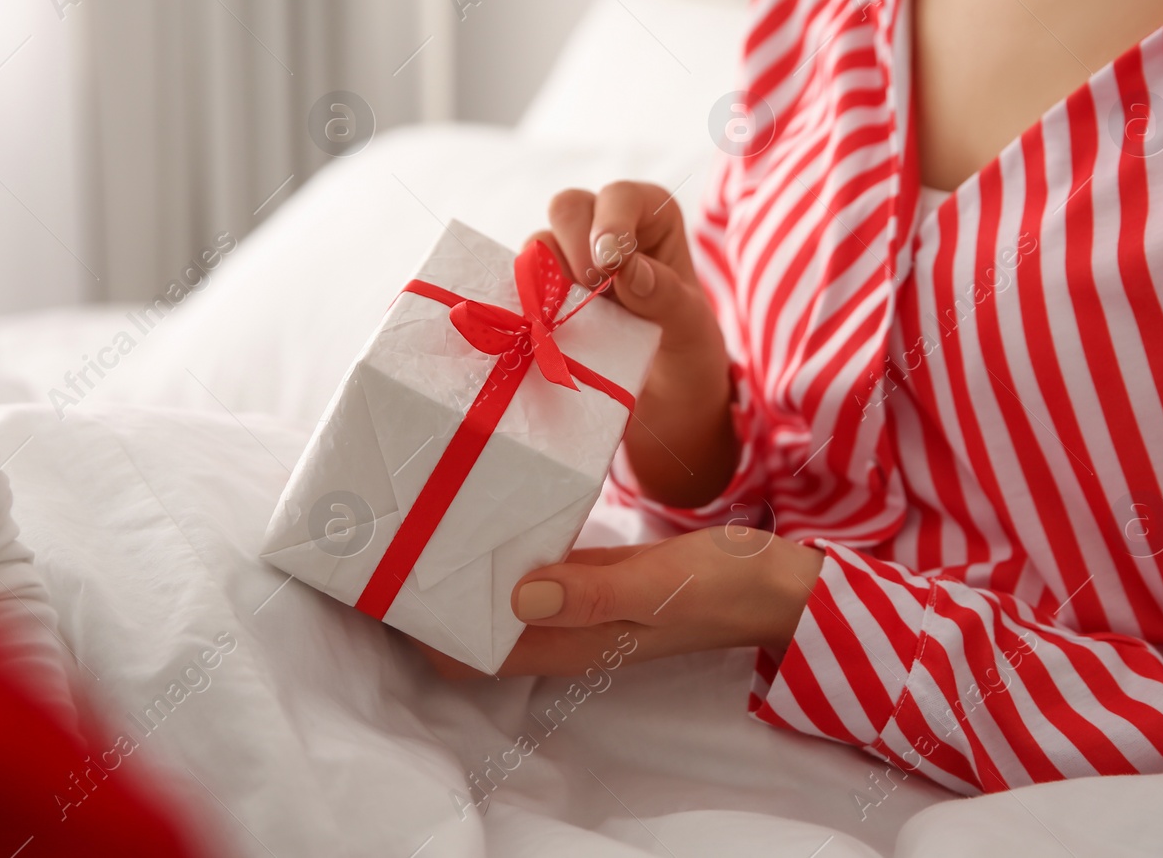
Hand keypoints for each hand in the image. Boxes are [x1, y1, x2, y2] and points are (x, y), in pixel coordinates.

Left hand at [415, 529, 823, 678]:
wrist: (780, 584)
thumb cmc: (725, 586)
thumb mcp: (662, 584)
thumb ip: (594, 592)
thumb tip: (519, 595)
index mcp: (572, 640)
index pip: (472, 655)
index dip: (423, 633)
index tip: (382, 589)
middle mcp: (564, 627)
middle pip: (474, 625)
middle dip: (429, 595)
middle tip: (389, 539)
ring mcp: (578, 601)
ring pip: (498, 595)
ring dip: (461, 569)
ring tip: (422, 517)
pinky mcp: (594, 575)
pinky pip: (531, 566)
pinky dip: (501, 546)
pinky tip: (487, 507)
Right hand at [535, 182, 736, 506]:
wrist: (666, 407)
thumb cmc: (688, 358)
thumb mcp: (692, 332)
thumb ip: (666, 297)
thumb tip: (627, 268)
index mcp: (651, 222)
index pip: (621, 197)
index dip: (610, 221)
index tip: (609, 262)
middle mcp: (605, 233)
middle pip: (568, 208)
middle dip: (572, 247)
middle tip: (590, 293)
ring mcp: (569, 265)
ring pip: (536, 247)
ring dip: (546, 282)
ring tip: (570, 322)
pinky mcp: (543, 299)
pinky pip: (518, 287)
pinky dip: (524, 306)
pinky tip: (541, 332)